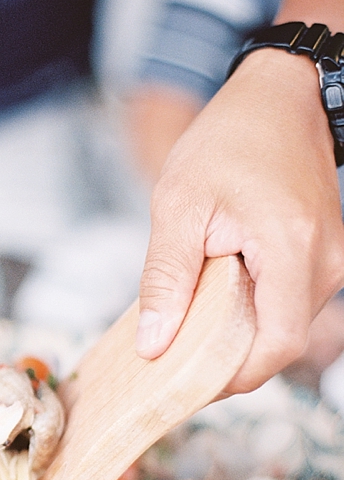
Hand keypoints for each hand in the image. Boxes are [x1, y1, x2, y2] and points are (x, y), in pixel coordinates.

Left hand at [135, 48, 343, 393]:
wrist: (278, 97)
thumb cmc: (228, 141)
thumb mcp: (178, 205)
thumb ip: (166, 278)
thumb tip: (154, 345)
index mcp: (294, 249)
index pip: (276, 347)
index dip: (231, 377)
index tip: (186, 382)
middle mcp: (327, 262)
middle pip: (280, 344)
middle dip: (228, 359)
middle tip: (175, 356)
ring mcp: (333, 261)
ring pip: (284, 326)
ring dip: (238, 335)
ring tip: (189, 322)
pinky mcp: (325, 257)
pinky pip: (288, 304)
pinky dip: (252, 312)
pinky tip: (214, 300)